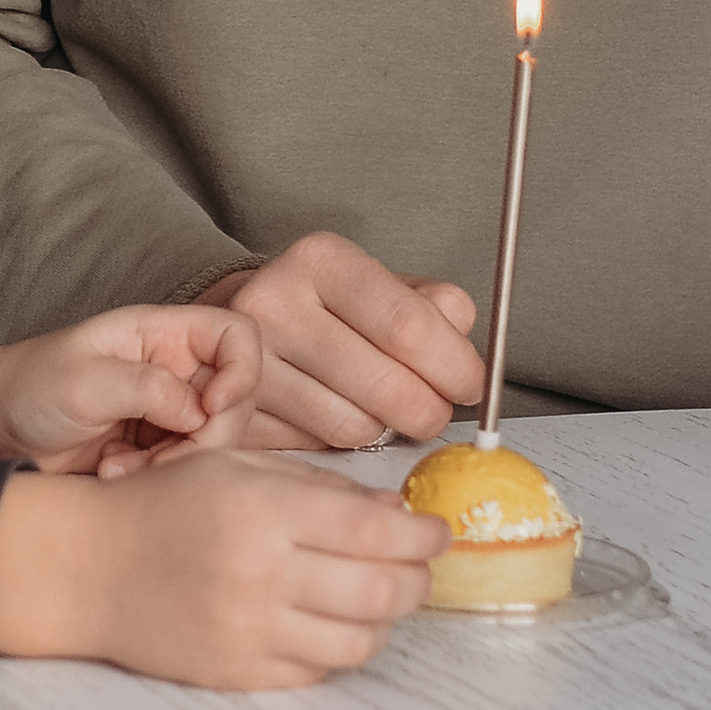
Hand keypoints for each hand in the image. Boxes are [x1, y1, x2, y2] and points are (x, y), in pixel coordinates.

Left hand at [0, 308, 259, 473]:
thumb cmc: (26, 389)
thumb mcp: (82, 383)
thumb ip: (146, 388)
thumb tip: (202, 410)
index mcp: (161, 334)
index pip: (237, 336)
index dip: (241, 372)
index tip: (210, 408)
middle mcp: (173, 369)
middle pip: (235, 402)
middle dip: (204, 439)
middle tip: (158, 460)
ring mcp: (166, 412)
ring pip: (213, 443)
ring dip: (176, 466)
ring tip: (117, 469)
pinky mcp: (155, 450)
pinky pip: (185, 469)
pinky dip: (157, 480)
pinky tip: (113, 475)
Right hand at [0, 453, 441, 688]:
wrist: (86, 569)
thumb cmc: (161, 506)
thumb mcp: (236, 465)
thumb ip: (318, 486)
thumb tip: (396, 511)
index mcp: (263, 510)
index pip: (379, 530)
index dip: (424, 535)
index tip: (436, 531)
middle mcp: (262, 574)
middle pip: (385, 591)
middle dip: (417, 579)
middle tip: (417, 566)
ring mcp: (251, 632)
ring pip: (362, 641)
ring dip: (384, 618)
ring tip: (375, 594)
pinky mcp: (240, 674)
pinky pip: (320, 669)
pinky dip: (339, 646)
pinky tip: (327, 619)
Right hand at [197, 236, 482, 448]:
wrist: (245, 321)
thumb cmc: (329, 307)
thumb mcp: (382, 285)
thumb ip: (433, 307)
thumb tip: (462, 345)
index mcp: (321, 260)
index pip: (409, 325)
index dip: (455, 366)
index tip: (471, 384)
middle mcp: (274, 302)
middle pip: (386, 386)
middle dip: (430, 411)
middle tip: (436, 409)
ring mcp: (250, 361)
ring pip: (354, 427)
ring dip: (386, 430)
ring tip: (383, 409)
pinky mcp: (239, 409)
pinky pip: (317, 449)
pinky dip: (343, 444)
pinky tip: (342, 415)